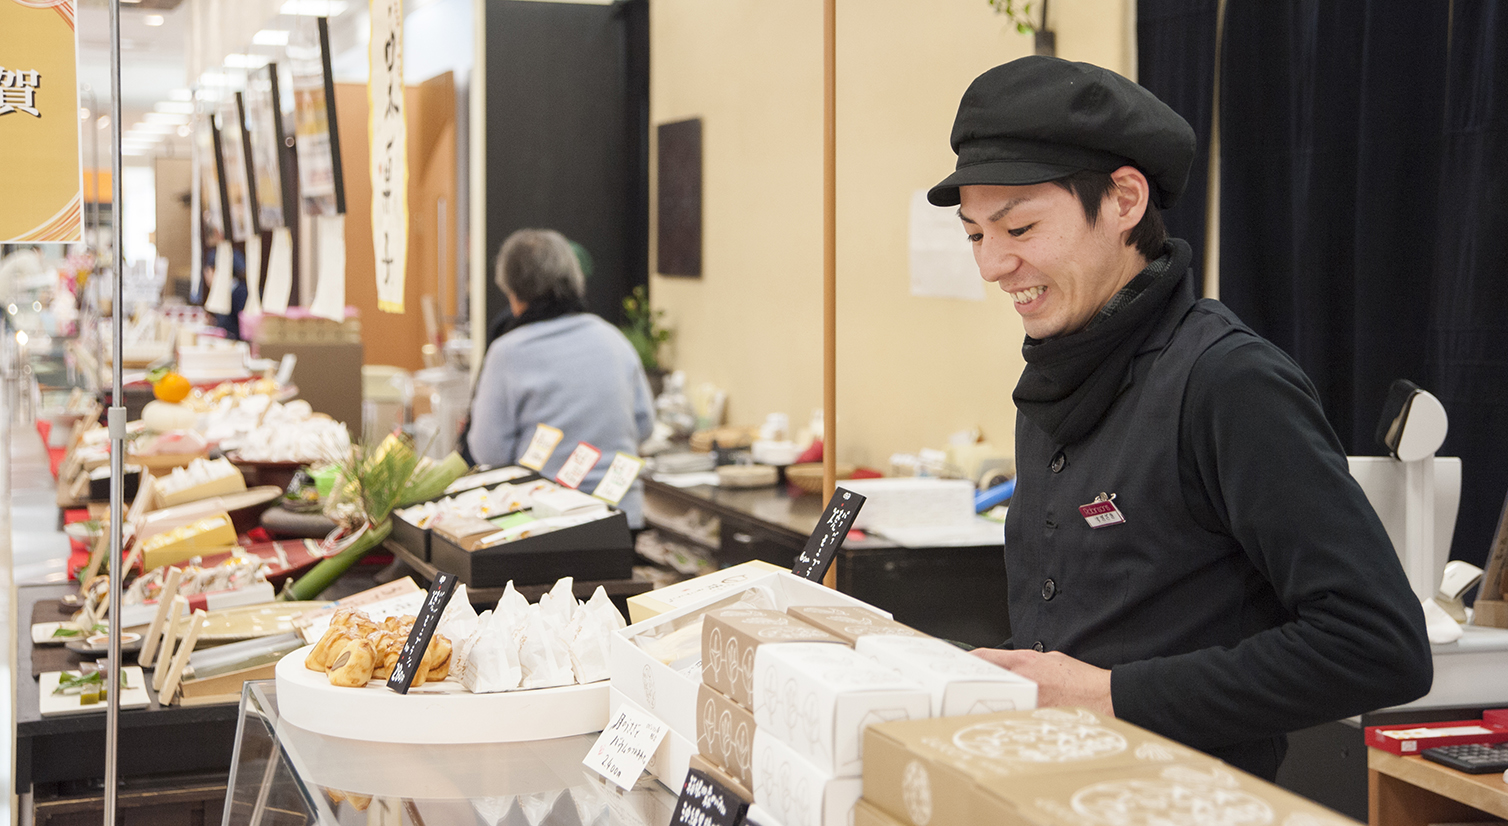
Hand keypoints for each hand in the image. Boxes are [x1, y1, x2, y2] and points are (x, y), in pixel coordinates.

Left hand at [972, 648, 1114, 716]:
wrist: (1102, 697)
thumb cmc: (1080, 680)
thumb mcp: (1050, 659)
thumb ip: (1026, 662)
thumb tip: (1012, 668)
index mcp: (1025, 661)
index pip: (985, 657)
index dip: (968, 660)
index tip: (960, 664)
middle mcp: (1022, 680)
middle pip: (983, 681)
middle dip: (972, 684)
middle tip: (961, 690)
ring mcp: (1026, 701)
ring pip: (994, 701)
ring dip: (986, 703)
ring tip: (977, 707)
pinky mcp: (1033, 718)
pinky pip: (1012, 716)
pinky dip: (1005, 717)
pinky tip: (1000, 720)